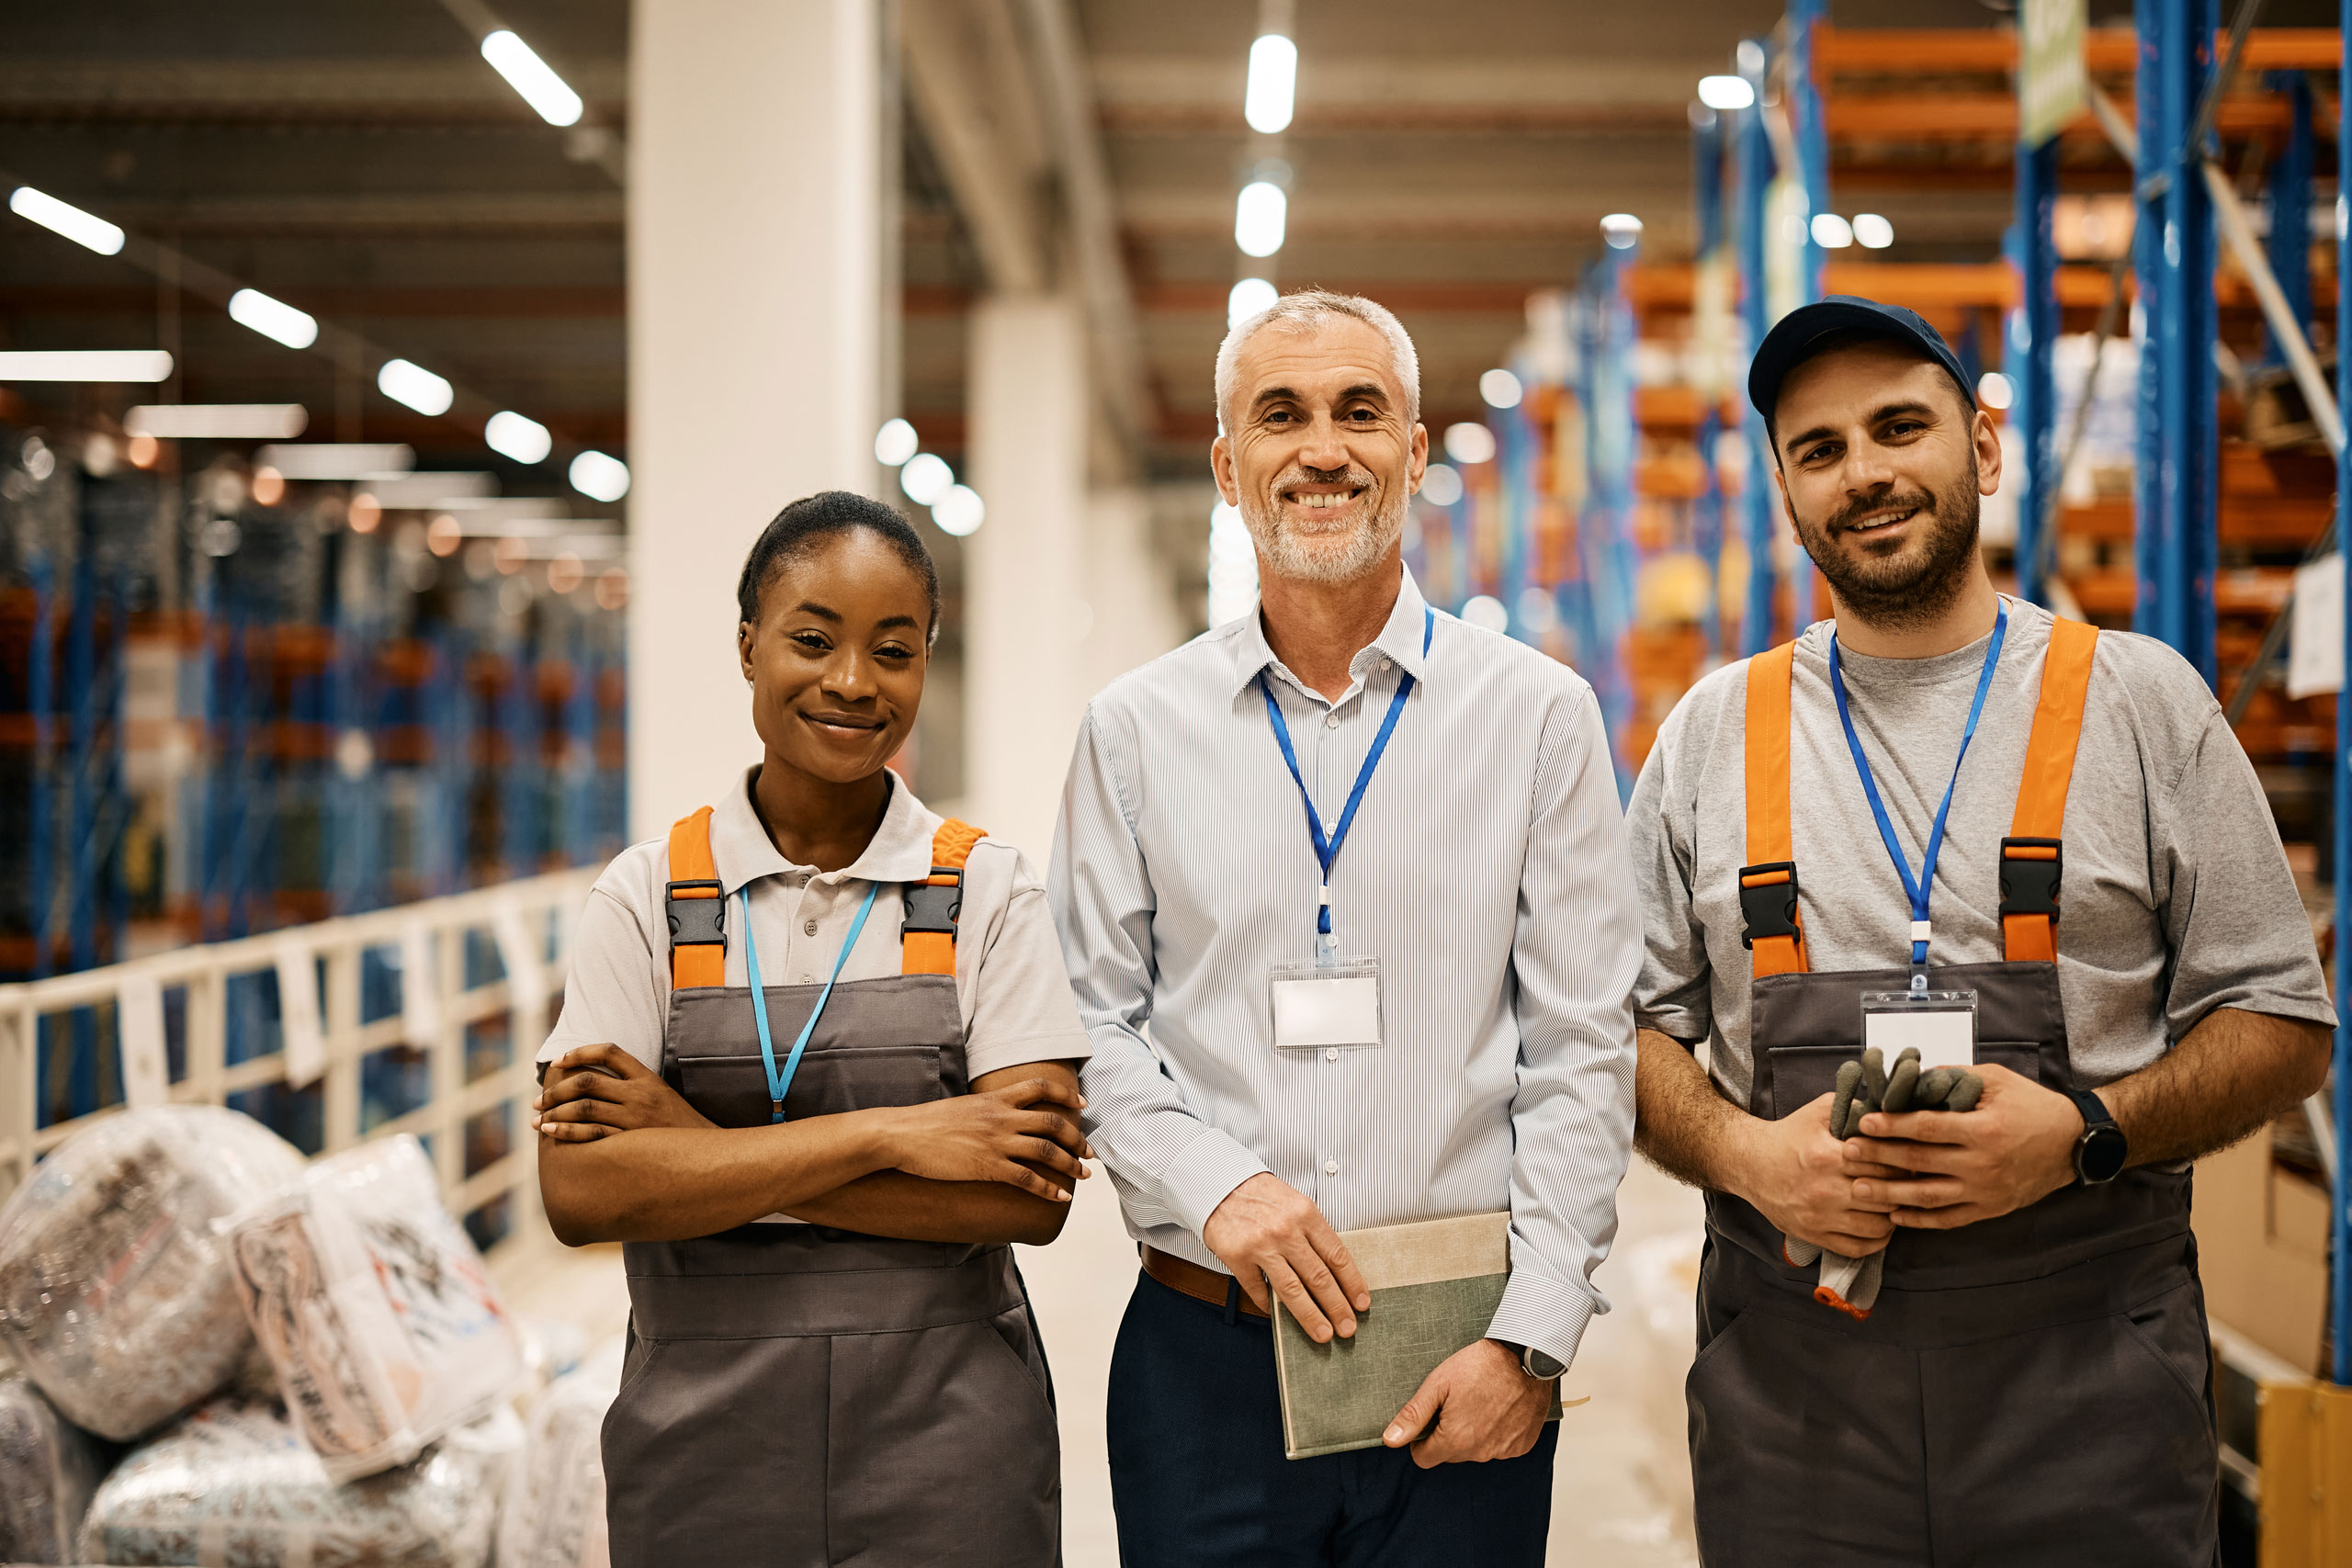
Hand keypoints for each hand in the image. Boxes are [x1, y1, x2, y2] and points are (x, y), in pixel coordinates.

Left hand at [534, 1045, 713, 1140]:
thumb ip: (633, 1086)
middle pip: (587, 1082)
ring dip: (555, 1112)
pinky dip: (567, 1132)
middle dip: (556, 1091)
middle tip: (538, 1101)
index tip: (558, 1062)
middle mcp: (640, 1094)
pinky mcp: (631, 1141)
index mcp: (648, 1077)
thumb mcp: (662, 1095)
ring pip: (584, 1107)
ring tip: (538, 1121)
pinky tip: (552, 1133)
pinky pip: (592, 1134)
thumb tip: (595, 1084)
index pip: (610, 1052)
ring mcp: (635, 1118)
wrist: (705, 1152)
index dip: (580, 1052)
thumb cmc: (679, 1126)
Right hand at [877, 1078, 1094, 1201]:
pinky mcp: (988, 1167)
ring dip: (1070, 1164)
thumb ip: (985, 1109)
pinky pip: (1027, 1179)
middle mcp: (1001, 1117)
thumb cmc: (926, 1122)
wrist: (902, 1134)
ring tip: (1083, 1174)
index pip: (1039, 1088)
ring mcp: (996, 1142)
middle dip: (1076, 1137)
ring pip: (1046, 1151)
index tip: (1082, 1103)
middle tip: (1090, 1150)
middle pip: (1052, 1122)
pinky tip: (1061, 1197)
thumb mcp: (962, 1105)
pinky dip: (1049, 1189)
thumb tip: (996, 1115)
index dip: (1065, 1095)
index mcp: (995, 1098)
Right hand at [1200, 1173, 1370, 1341]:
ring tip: (1323, 1334)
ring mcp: (1261, 1245)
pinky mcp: (1237, 1257)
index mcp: (1306, 1215)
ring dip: (1311, 1316)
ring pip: (1293, 1290)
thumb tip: (1333, 1274)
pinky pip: (1258, 1289)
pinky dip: (1270, 1305)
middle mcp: (1286, 1231)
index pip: (1337, 1256)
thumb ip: (1313, 1235)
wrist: (1220, 1182)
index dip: (1352, 1283)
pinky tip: (1278, 1314)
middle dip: (1337, 1307)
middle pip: (1319, 1278)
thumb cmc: (1263, 1195)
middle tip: (1348, 1328)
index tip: (1362, 1303)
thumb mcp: (1296, 1204)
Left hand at [1382, 1338, 1550, 1466]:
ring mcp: (1503, 1450)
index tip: (1429, 1421)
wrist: (1526, 1357)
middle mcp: (1480, 1453)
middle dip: (1447, 1435)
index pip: (1424, 1459)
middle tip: (1455, 1404)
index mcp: (1455, 1440)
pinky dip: (1496, 1433)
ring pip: (1475, 1452)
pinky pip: (1499, 1447)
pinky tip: (1499, 1409)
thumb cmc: (1481, 1366)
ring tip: (1479, 1403)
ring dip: (1473, 1435)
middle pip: (1450, 1455)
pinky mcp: (1522, 1445)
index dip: (1420, 1442)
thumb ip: (1413, 1416)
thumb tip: (1390, 1440)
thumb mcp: (1438, 1384)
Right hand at [1734, 1092, 1910, 1256]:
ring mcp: (1819, 1217)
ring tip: (1894, 1204)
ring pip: (1876, 1227)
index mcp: (1827, 1157)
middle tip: (1907, 1183)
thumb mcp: (1817, 1112)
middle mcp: (1824, 1190)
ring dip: (1892, 1217)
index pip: (1883, 1166)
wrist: (1750, 1164)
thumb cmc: (1789, 1136)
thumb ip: (1852, 1106)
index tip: (1907, 1161)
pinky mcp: (1815, 1235)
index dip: (1902, 1164)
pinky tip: (1880, 1226)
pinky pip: (1858, 1248)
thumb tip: (1888, 1109)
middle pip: (1884, 1198)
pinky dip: (1877, 1241)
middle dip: (1901, 1190)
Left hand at [1844, 1062, 2080, 1228]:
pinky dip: (1920, 1219)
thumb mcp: (1996, 1079)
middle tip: (1848, 1153)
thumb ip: (1954, 1077)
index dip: (1891, 1126)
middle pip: (1919, 1162)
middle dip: (1879, 1157)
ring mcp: (1985, 1191)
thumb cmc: (2032, 1104)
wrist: (2074, 1142)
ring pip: (1928, 1196)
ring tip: (1858, 1189)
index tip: (1863, 1122)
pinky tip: (1895, 1215)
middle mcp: (1981, 1164)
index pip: (1926, 1128)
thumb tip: (1912, 1078)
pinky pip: (1949, 1219)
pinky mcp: (1990, 1209)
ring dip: (1890, 1194)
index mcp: (1982, 1129)